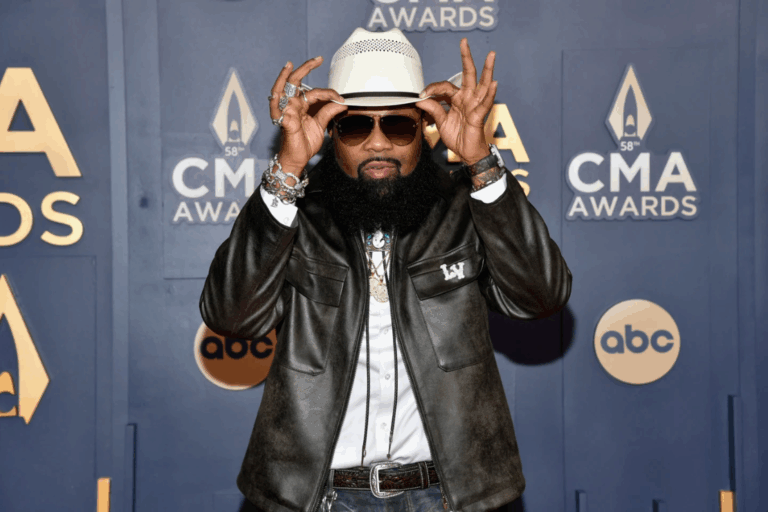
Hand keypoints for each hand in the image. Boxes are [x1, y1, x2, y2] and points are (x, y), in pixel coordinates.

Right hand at [269, 57, 347, 176]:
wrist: (297, 159)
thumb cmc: (304, 143)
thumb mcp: (320, 125)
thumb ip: (328, 112)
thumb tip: (340, 103)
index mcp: (301, 105)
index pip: (315, 92)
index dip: (329, 94)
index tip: (341, 98)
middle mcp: (292, 105)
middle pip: (296, 82)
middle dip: (306, 68)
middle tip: (318, 59)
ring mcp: (286, 112)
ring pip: (282, 89)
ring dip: (284, 77)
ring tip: (289, 65)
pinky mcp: (283, 122)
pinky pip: (276, 110)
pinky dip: (276, 100)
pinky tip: (277, 92)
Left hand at [416, 39, 496, 164]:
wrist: (466, 153)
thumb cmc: (457, 136)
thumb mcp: (440, 122)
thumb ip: (433, 109)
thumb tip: (420, 99)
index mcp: (457, 98)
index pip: (445, 86)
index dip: (432, 88)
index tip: (421, 95)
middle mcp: (468, 98)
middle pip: (469, 74)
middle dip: (466, 58)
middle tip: (464, 42)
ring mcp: (475, 105)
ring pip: (482, 84)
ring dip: (488, 70)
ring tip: (491, 55)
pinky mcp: (479, 115)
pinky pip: (486, 103)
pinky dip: (491, 93)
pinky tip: (494, 83)